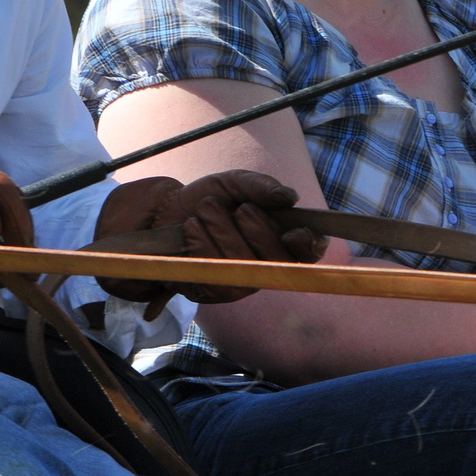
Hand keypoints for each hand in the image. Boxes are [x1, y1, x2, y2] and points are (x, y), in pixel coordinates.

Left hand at [93, 170, 325, 303]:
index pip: (310, 251)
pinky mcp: (214, 292)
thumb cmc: (208, 200)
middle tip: (238, 208)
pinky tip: (191, 230)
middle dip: (256, 226)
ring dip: (221, 228)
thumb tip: (289, 197)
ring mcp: (242, 282)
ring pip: (242, 262)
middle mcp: (266, 265)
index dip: (308, 246)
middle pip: (277, 258)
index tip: (295, 232)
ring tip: (204, 213)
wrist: (166, 214)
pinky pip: (215, 272)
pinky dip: (201, 243)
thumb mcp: (234, 183)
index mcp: (280, 239)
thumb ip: (261, 186)